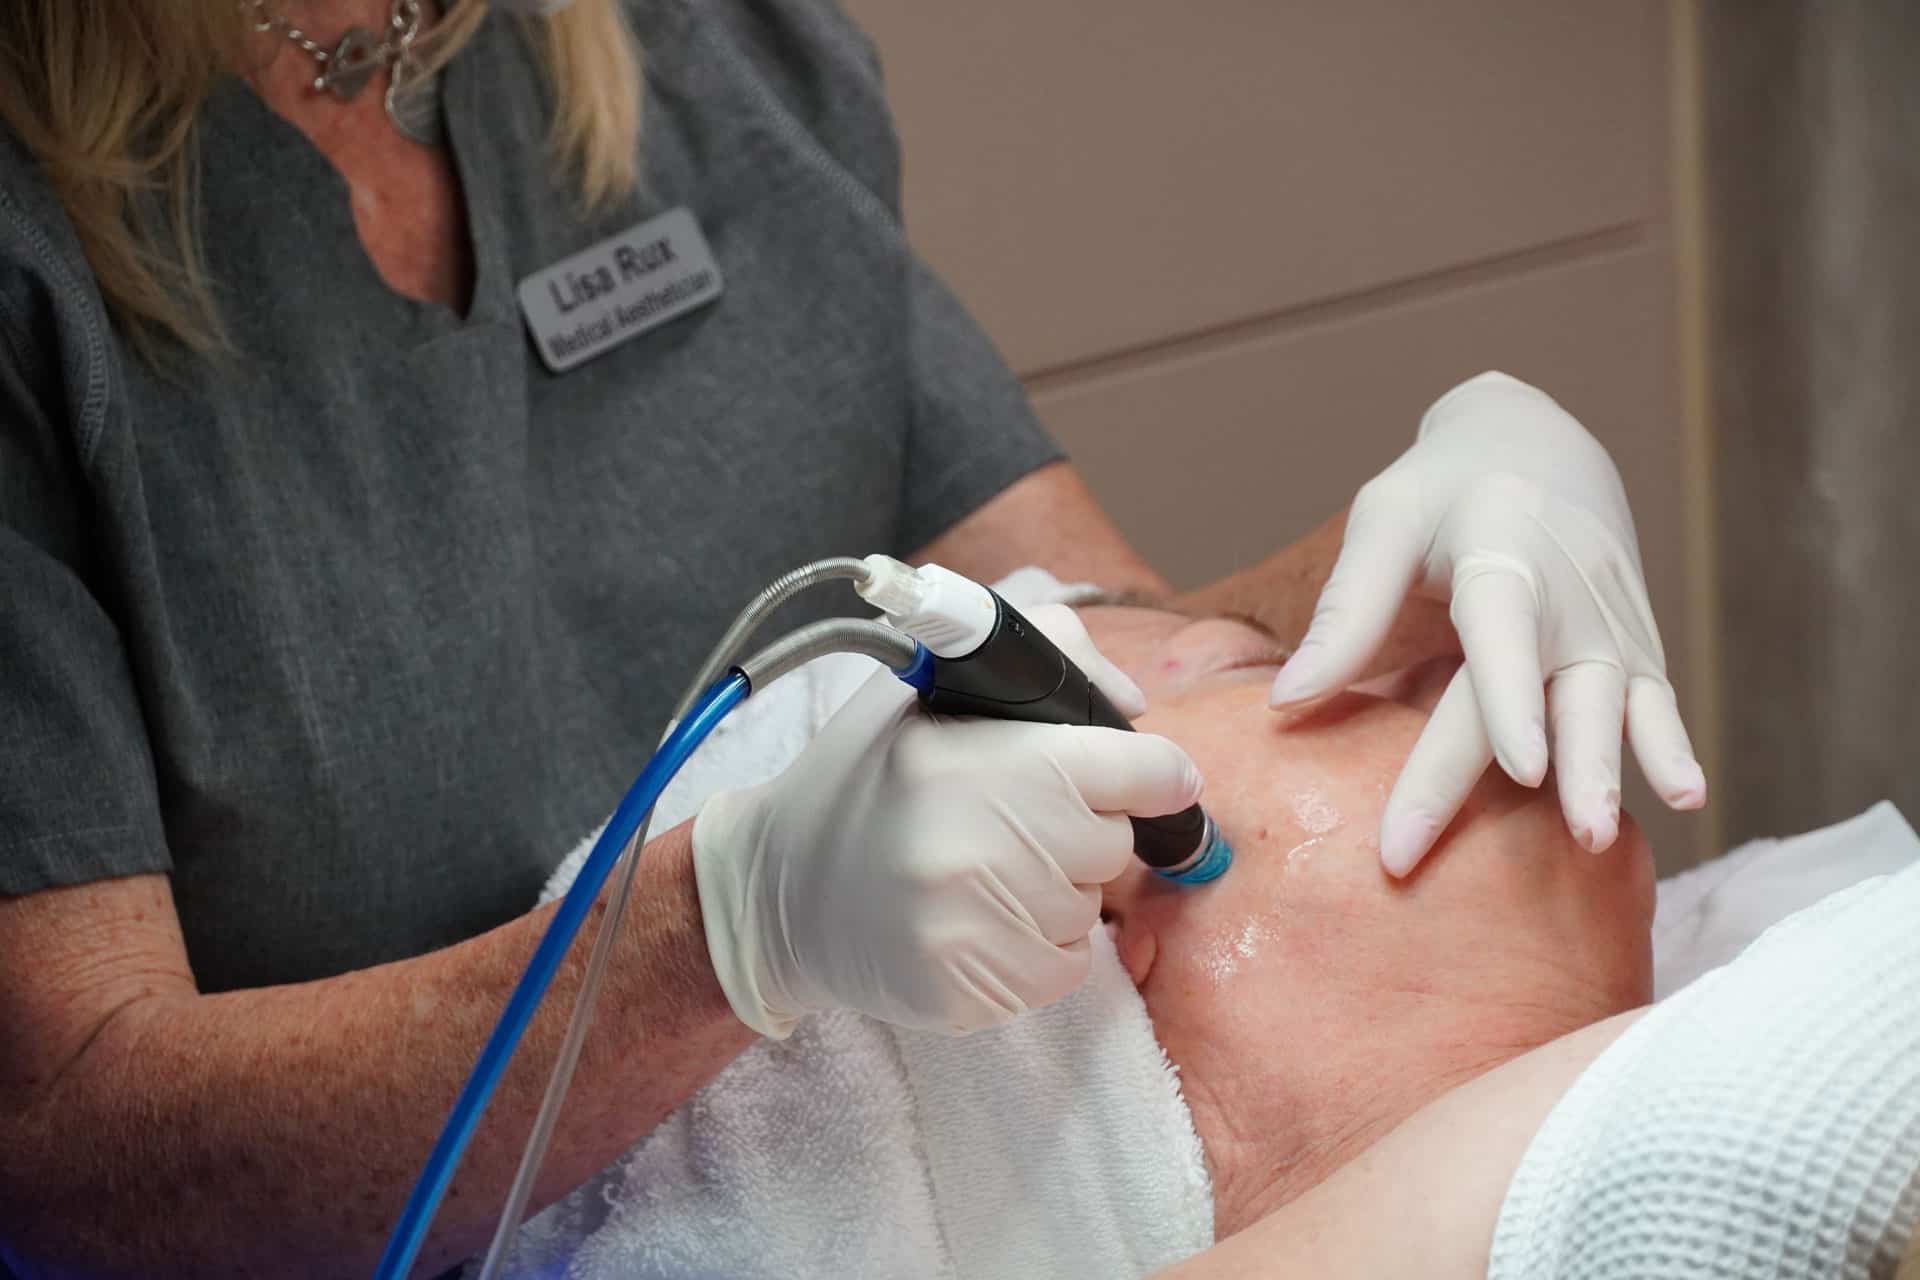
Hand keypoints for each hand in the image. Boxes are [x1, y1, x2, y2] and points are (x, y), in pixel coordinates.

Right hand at [693, 622, 1194, 1036]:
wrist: (778, 889)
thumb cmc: (868, 782)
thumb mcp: (932, 691)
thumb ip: (1050, 658)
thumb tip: (1133, 707)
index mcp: (983, 756)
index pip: (1136, 767)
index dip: (1149, 772)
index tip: (1145, 778)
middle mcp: (981, 841)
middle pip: (1114, 842)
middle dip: (1078, 831)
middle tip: (1009, 822)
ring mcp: (974, 925)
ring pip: (1088, 908)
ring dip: (1055, 892)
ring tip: (981, 872)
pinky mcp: (970, 991)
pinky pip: (1063, 969)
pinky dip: (1037, 949)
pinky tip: (978, 923)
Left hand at [1268, 371, 1705, 875]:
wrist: (1538, 441)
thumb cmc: (1443, 487)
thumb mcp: (1385, 518)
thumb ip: (1346, 610)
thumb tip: (1285, 703)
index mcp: (1501, 549)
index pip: (1506, 631)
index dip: (1515, 700)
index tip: (1521, 767)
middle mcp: (1568, 590)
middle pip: (1555, 689)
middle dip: (1549, 773)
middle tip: (1565, 842)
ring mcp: (1609, 618)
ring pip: (1613, 702)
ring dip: (1610, 770)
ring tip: (1599, 837)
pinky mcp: (1631, 642)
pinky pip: (1654, 699)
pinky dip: (1670, 745)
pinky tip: (1687, 796)